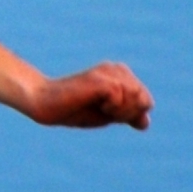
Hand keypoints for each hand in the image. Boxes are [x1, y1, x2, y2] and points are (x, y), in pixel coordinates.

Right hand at [24, 62, 152, 129]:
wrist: (46, 103)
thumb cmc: (75, 109)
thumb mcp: (107, 115)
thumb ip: (127, 115)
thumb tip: (145, 122)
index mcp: (121, 76)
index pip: (146, 101)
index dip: (133, 114)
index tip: (110, 114)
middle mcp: (116, 69)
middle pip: (144, 99)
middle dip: (128, 113)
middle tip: (103, 111)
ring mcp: (108, 71)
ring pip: (135, 97)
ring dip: (119, 111)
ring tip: (98, 107)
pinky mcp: (99, 78)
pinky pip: (120, 97)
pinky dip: (111, 108)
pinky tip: (95, 104)